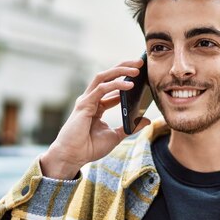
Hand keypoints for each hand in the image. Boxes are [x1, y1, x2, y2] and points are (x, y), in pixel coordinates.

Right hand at [40, 58, 150, 178]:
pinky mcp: (84, 104)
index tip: (142, 76)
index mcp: (97, 106)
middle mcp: (91, 99)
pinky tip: (129, 85)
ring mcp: (86, 100)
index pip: (112, 87)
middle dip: (123, 67)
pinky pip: (101, 89)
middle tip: (139, 63)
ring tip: (136, 69)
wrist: (73, 157)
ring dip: (120, 71)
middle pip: (107, 76)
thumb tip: (146, 120)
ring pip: (103, 77)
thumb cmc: (89, 147)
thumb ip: (130, 127)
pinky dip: (115, 85)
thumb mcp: (116, 136)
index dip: (126, 80)